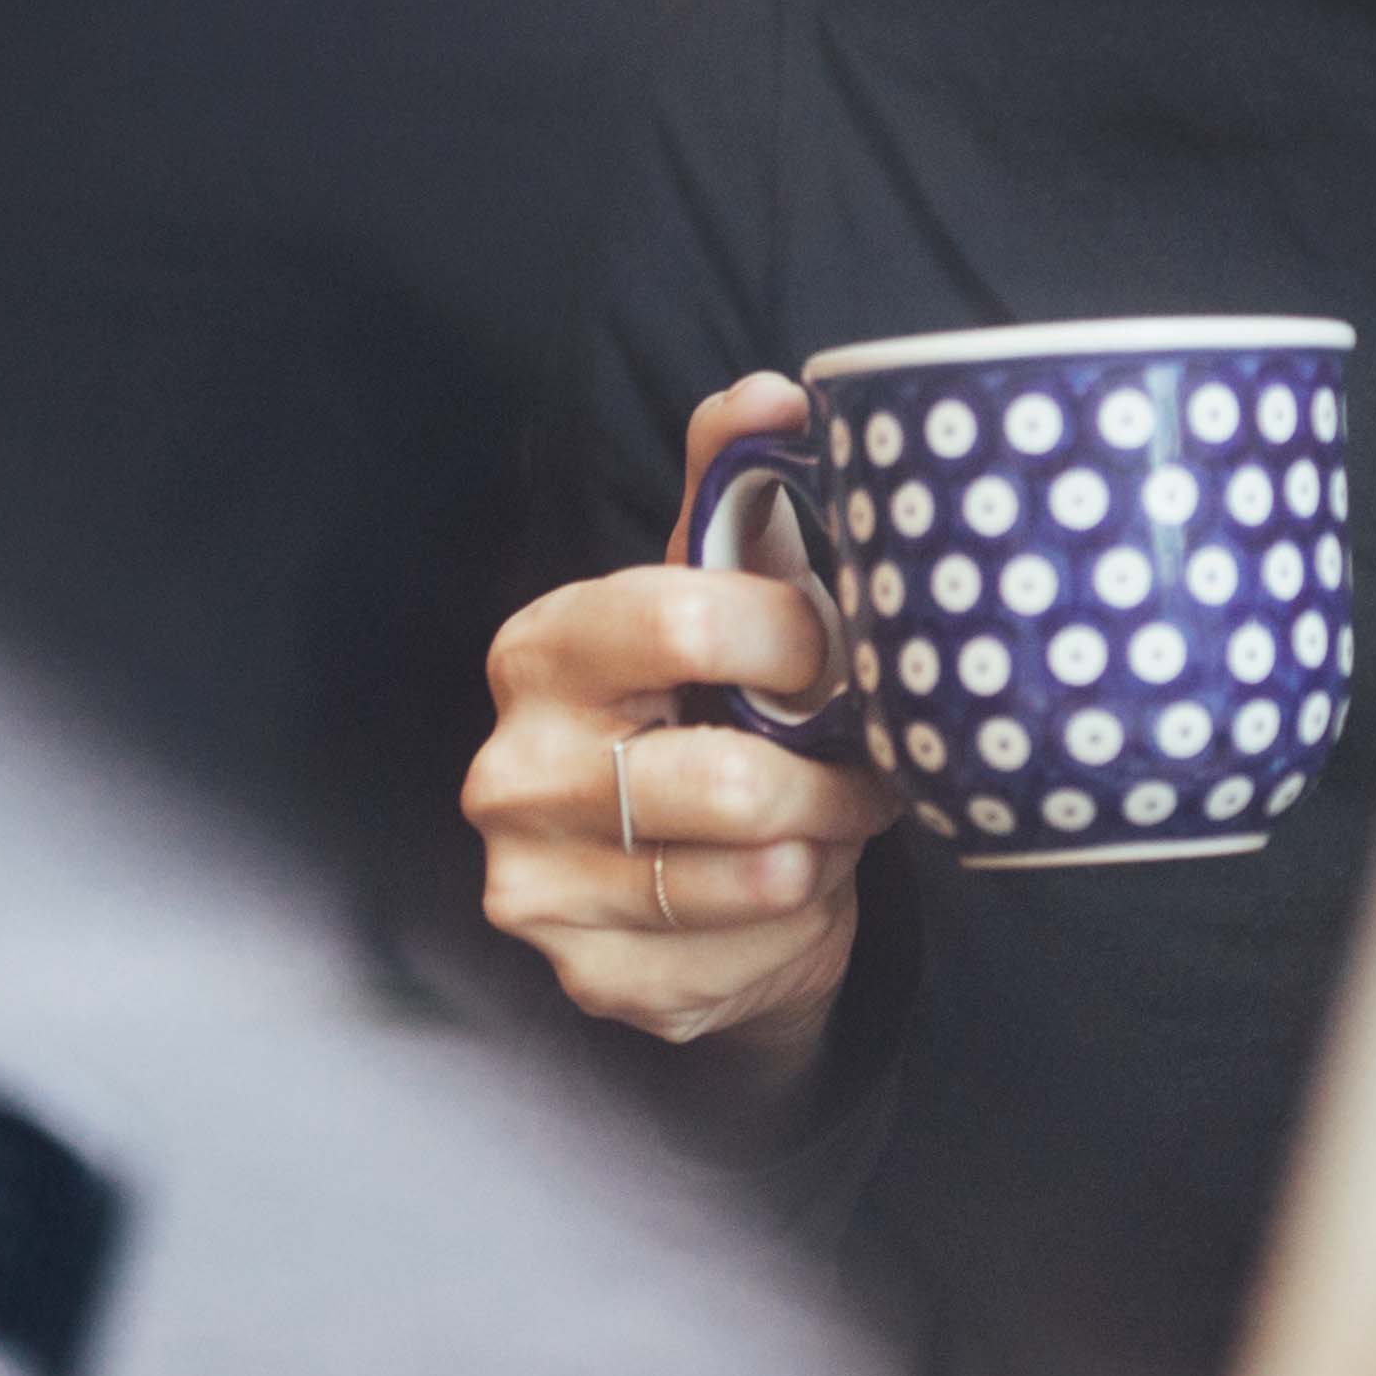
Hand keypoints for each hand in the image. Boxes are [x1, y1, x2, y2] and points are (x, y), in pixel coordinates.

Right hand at [466, 376, 897, 1061]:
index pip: (680, 618)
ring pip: (754, 874)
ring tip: (827, 823)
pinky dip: (796, 923)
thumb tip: (773, 394)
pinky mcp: (593, 981)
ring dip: (823, 848)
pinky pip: (750, 952)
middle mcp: (513, 774)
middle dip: (829, 776)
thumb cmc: (702, 720)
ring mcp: (540, 889)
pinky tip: (784, 894)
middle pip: (726, 779)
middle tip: (861, 765)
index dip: (793, 635)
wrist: (682, 893)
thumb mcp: (713, 604)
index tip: (839, 652)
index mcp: (541, 653)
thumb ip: (733, 496)